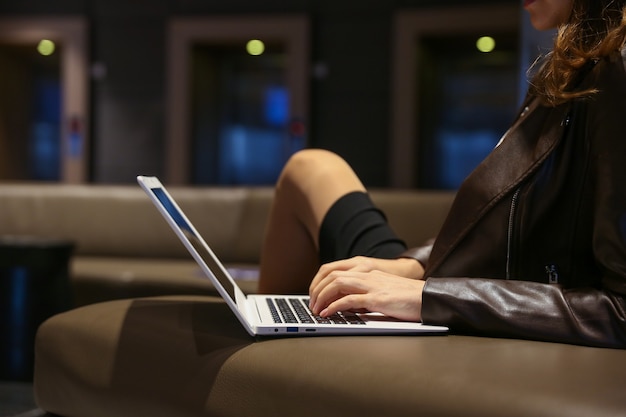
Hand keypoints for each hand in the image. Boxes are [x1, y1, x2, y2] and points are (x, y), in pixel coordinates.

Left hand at [309, 256, 424, 321]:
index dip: (320, 282)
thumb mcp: (382, 291)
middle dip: (316, 289)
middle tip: (311, 305)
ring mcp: (372, 286)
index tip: (314, 296)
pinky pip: (350, 300)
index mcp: (368, 272)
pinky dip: (335, 306)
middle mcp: (368, 275)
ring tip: (316, 310)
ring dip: (322, 297)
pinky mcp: (378, 299)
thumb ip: (365, 294)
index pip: (335, 270)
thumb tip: (345, 305)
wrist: (430, 298)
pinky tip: (328, 314)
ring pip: (337, 283)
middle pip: (332, 275)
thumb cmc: (408, 298)